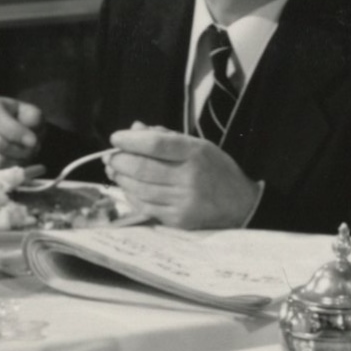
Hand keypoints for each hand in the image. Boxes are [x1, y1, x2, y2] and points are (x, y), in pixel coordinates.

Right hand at [0, 93, 44, 179]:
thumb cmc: (17, 120)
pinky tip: (12, 165)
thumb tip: (31, 133)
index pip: (0, 122)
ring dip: (15, 163)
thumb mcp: (28, 112)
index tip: (34, 141)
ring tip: (23, 157)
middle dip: (20, 151)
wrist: (1, 131)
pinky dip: (5, 172)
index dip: (19, 134)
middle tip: (31, 151)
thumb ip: (33, 116)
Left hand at [108, 125, 266, 229]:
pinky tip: (129, 188)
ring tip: (115, 171)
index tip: (116, 138)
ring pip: (139, 189)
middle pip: (142, 168)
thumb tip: (133, 130)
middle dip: (119, 161)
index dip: (130, 141)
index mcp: (195, 153)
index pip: (155, 144)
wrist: (241, 205)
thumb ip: (165, 137)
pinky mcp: (178, 219)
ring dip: (121, 179)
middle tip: (109, 157)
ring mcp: (183, 201)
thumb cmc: (215, 170)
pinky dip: (132, 196)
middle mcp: (189, 177)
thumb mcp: (197, 145)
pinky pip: (145, 207)